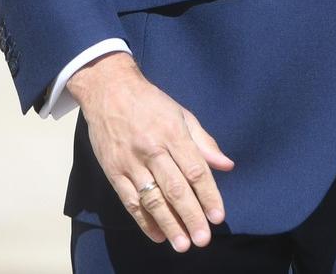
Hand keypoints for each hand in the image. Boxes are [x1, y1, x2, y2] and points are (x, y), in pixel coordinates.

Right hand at [67, 52, 232, 251]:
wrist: (108, 91)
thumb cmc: (151, 103)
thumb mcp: (182, 114)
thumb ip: (204, 142)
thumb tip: (226, 165)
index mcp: (173, 133)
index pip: (195, 170)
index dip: (208, 195)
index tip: (218, 216)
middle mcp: (152, 149)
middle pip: (175, 188)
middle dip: (191, 216)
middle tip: (203, 239)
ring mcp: (130, 162)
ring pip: (152, 199)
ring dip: (169, 224)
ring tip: (183, 244)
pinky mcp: (113, 172)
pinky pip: (130, 201)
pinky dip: (143, 220)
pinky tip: (157, 235)